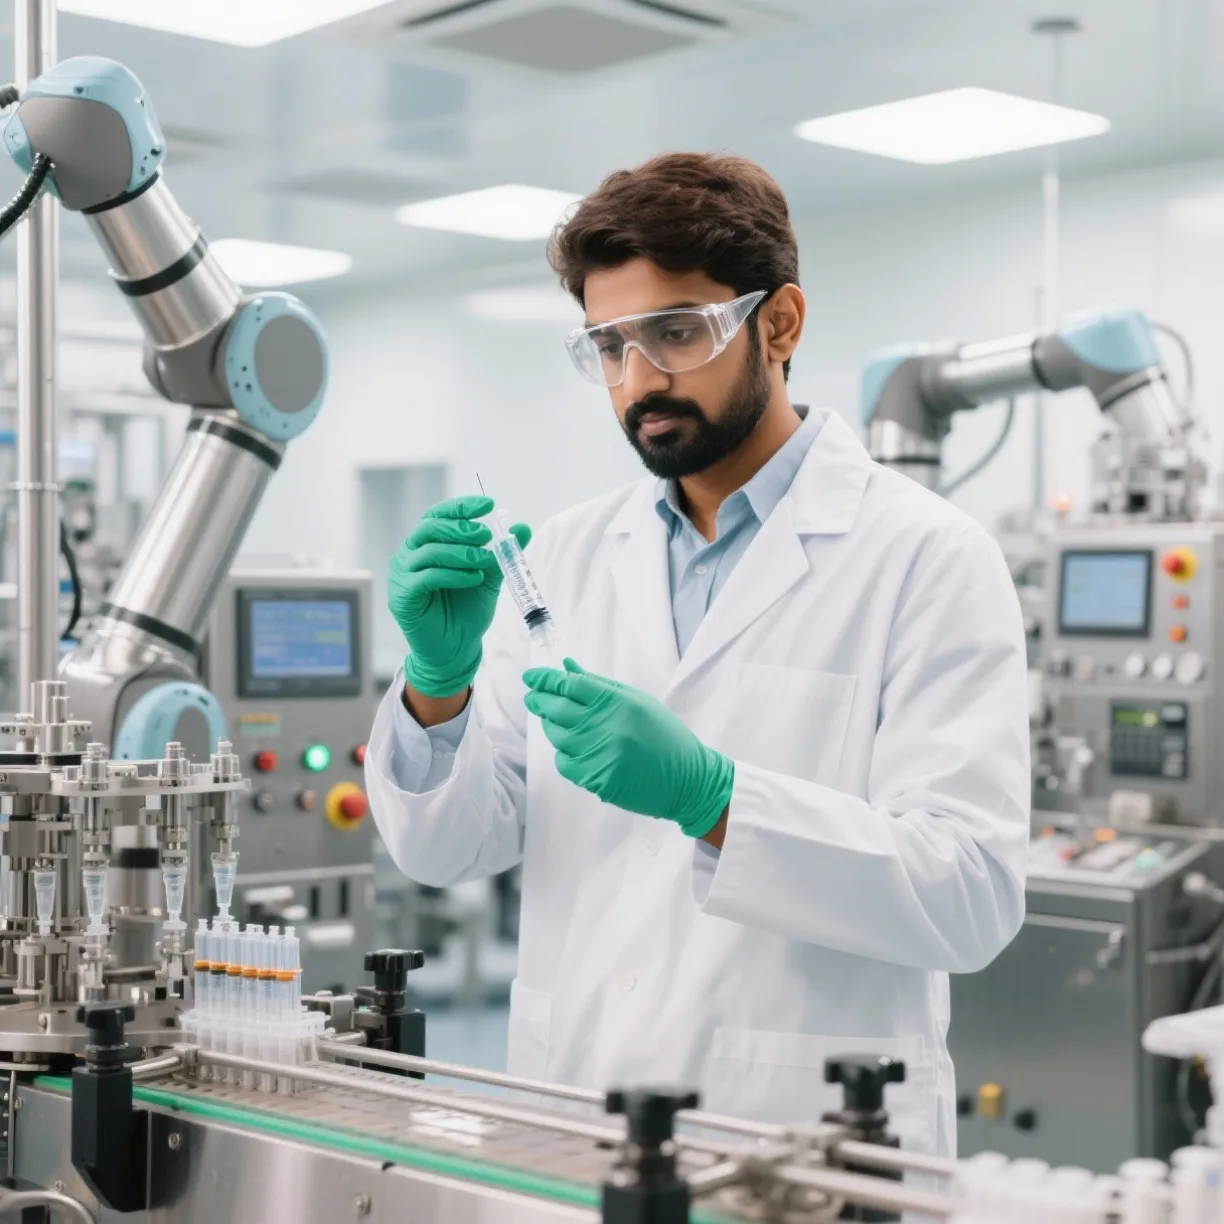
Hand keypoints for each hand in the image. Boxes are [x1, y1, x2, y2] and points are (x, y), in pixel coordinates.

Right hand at [389, 494, 530, 697]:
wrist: (456, 648)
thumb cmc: (466, 611)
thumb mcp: (488, 577)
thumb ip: (501, 554)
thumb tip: (522, 528)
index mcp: (427, 544)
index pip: (438, 515)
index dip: (461, 507)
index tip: (488, 505)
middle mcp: (410, 555)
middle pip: (429, 528)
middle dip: (461, 528)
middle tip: (486, 535)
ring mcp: (402, 575)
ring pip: (428, 551)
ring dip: (461, 552)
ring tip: (484, 559)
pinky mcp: (402, 597)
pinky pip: (426, 578)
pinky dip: (453, 575)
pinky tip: (474, 578)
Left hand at [522, 659, 733, 838]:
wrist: (687, 780)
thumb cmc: (664, 736)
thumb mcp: (638, 701)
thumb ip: (600, 685)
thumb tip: (567, 667)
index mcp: (618, 703)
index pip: (571, 685)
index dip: (546, 679)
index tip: (531, 677)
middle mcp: (606, 727)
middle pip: (557, 708)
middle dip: (539, 699)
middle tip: (532, 696)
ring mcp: (599, 754)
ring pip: (557, 736)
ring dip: (550, 725)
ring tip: (553, 720)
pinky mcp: (595, 779)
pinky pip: (564, 763)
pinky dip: (563, 754)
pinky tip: (572, 748)